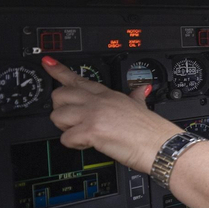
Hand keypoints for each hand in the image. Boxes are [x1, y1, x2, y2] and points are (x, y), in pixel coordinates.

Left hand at [41, 56, 179, 173]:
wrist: (161, 145)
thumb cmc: (152, 130)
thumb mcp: (141, 106)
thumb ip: (136, 96)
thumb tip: (141, 90)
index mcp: (108, 94)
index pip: (78, 79)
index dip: (58, 70)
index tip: (47, 63)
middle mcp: (98, 101)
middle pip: (60, 95)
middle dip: (61, 109)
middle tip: (73, 120)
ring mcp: (94, 114)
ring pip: (58, 116)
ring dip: (65, 128)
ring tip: (81, 134)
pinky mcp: (91, 130)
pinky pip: (66, 138)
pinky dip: (74, 144)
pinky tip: (87, 144)